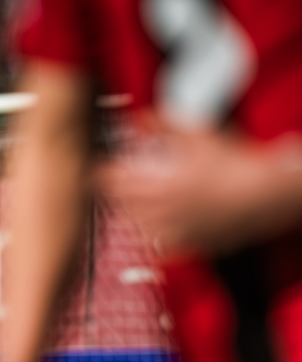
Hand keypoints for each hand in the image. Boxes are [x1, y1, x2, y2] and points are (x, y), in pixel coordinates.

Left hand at [97, 129, 285, 256]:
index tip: (96, 169)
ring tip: (139, 200)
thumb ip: (161, 123)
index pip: (111, 182)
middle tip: (118, 182)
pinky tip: (160, 223)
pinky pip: (160, 246)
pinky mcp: (189, 245)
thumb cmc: (234, 166)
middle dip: (117, 191)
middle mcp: (161, 213)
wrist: (265, 194)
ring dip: (133, 212)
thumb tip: (139, 115)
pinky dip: (155, 234)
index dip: (101, 173)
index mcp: (157, 187)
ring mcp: (174, 232)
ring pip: (136, 227)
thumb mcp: (195, 135)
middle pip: (120, 205)